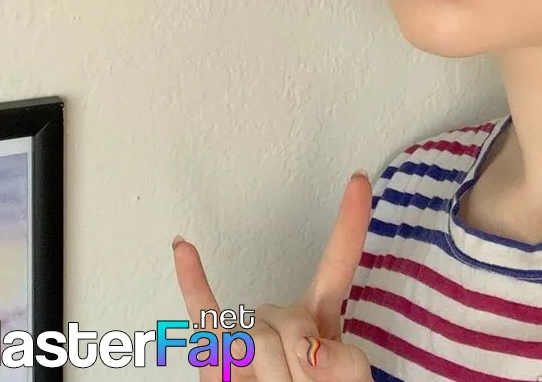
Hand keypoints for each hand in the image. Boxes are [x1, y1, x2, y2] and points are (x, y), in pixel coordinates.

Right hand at [173, 170, 372, 381]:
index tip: (358, 178)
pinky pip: (202, 314)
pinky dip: (192, 282)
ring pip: (255, 337)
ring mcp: (247, 332)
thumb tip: (309, 350)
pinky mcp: (215, 354)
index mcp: (322, 318)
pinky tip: (183, 247)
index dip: (350, 221)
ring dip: (265, 376)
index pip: (338, 261)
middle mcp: (283, 317)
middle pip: (292, 318)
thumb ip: (344, 364)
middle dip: (298, 362)